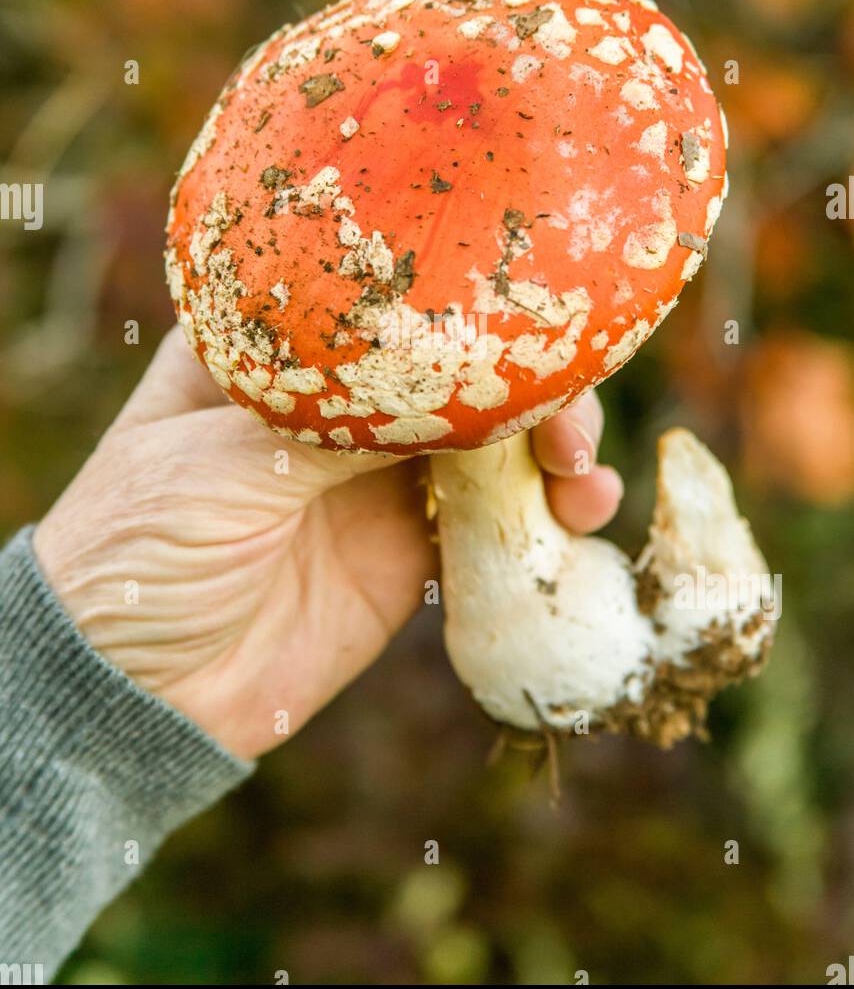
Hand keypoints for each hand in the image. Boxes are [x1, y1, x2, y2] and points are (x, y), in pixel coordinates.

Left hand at [33, 328, 622, 759]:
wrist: (135, 695)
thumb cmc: (137, 553)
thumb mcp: (217, 467)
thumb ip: (330, 425)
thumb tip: (450, 383)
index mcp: (275, 348)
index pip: (383, 296)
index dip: (460, 293)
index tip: (529, 304)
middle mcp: (340, 399)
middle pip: (460, 362)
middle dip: (528, 378)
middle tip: (566, 416)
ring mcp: (381, 474)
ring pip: (496, 437)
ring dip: (554, 445)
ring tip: (582, 475)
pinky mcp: (412, 550)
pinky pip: (497, 521)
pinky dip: (547, 516)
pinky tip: (581, 519)